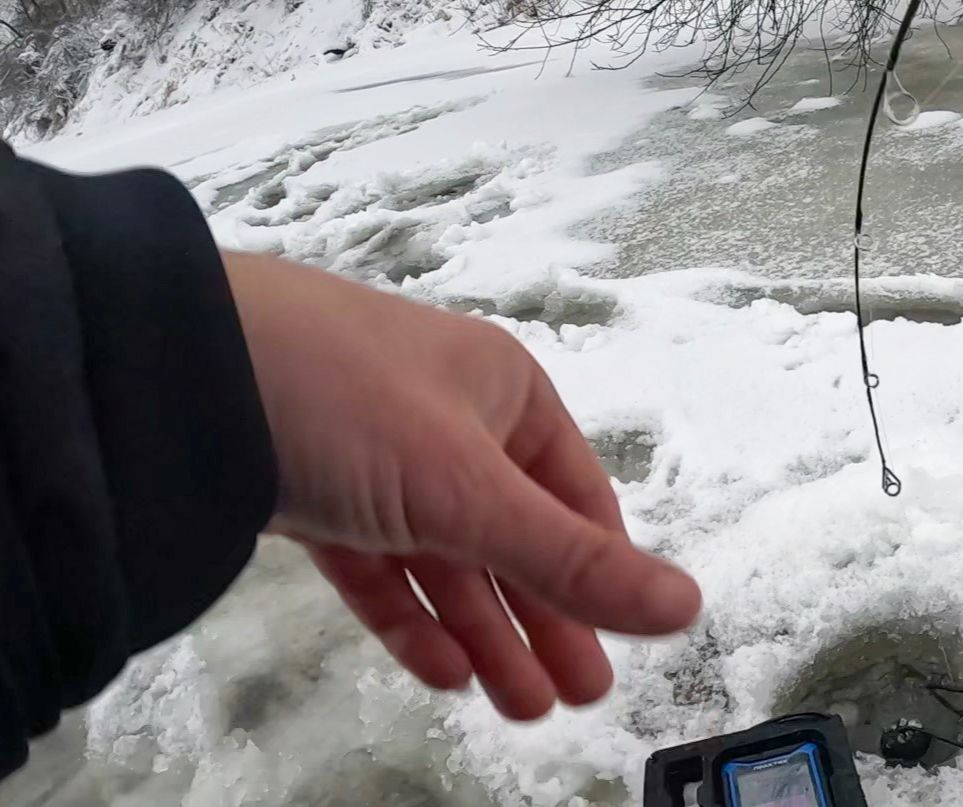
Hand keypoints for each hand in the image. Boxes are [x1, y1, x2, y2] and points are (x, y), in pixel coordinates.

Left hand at [222, 251, 700, 719]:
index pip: (575, 496)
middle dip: (544, 620)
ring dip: (484, 631)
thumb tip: (684, 604)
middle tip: (574, 694)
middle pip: (512, 536)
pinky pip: (377, 564)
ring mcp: (374, 454)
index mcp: (503, 390)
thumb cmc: (338, 394)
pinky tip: (442, 665)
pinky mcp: (310, 488)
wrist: (168, 368)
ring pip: (445, 558)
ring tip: (517, 704)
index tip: (618, 641)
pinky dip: (410, 615)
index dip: (599, 572)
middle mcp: (446, 416)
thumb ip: (572, 562)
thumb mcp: (469, 489)